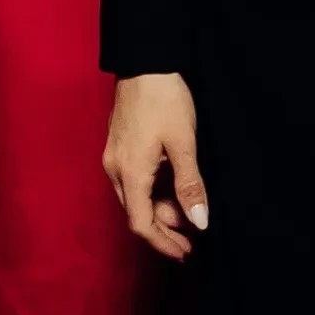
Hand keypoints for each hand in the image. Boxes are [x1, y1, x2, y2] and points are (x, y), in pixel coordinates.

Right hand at [105, 70, 208, 258]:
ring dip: (160, 210)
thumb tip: (200, 222)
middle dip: (164, 229)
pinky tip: (173, 188)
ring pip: (135, 197)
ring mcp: (114, 158)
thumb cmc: (165, 99)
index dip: (163, 243)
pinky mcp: (119, 147)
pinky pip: (134, 181)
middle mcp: (115, 169)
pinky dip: (153, 192)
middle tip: (194, 235)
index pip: (141, 223)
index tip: (185, 253)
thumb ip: (190, 184)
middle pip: (136, 213)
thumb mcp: (183, 143)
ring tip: (188, 210)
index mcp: (129, 172)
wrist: (144, 61)